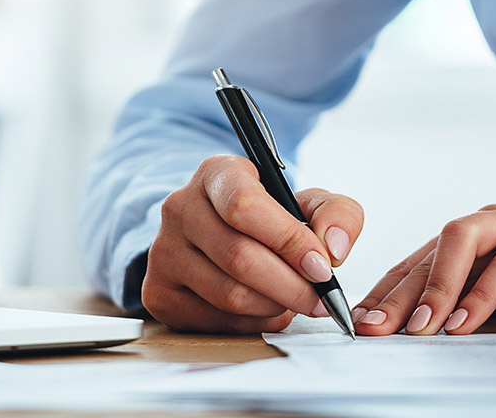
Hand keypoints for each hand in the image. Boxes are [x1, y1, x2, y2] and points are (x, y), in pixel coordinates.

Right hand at [141, 155, 363, 332]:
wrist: (220, 231)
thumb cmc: (269, 215)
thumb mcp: (307, 201)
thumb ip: (337, 213)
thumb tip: (334, 249)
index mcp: (217, 173)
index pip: (245, 206)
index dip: (288, 240)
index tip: (323, 265)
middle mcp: (180, 207)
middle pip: (239, 257)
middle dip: (291, 285)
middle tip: (321, 298)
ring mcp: (163, 251)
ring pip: (229, 294)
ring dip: (275, 306)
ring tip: (297, 301)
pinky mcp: (158, 292)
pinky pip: (214, 320)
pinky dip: (252, 323)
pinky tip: (268, 309)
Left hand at [353, 198, 495, 335]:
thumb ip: (480, 302)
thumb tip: (433, 336)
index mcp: (479, 236)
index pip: (420, 260)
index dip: (387, 291)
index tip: (359, 326)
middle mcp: (491, 220)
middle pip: (429, 250)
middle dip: (396, 292)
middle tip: (370, 330)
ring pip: (462, 240)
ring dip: (435, 287)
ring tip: (416, 331)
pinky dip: (486, 292)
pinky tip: (467, 324)